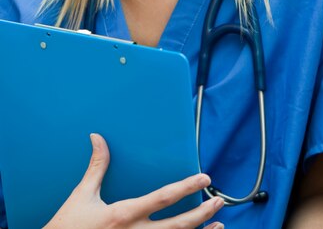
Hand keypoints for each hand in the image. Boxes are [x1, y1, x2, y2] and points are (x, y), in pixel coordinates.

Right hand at [43, 133, 223, 228]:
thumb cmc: (67, 227)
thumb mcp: (82, 196)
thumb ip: (97, 167)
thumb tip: (98, 137)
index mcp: (123, 215)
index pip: (162, 198)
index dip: (186, 187)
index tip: (204, 178)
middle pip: (177, 226)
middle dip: (202, 213)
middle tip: (219, 201)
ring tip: (218, 225)